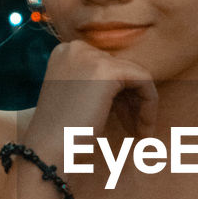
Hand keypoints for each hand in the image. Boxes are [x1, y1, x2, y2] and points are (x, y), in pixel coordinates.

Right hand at [25, 39, 159, 164]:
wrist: (47, 150)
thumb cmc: (62, 134)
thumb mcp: (78, 99)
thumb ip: (98, 85)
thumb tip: (132, 85)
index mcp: (66, 52)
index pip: (107, 66)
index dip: (120, 95)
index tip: (125, 120)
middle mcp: (77, 48)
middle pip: (121, 70)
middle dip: (132, 101)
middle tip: (137, 129)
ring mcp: (91, 56)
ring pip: (136, 75)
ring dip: (142, 106)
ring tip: (142, 133)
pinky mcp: (108, 70)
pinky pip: (144, 81)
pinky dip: (149, 105)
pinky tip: (144, 129)